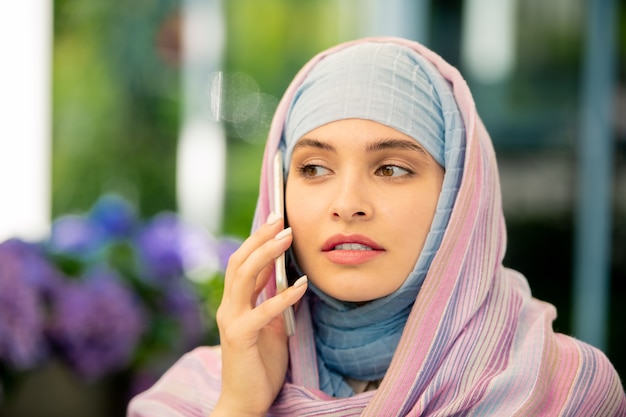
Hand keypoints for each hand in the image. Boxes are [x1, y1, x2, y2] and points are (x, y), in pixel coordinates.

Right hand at [211, 213, 307, 416]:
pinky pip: (261, 311)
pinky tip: (301, 285)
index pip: (242, 262)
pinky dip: (282, 296)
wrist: (245, 401)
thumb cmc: (260, 364)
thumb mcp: (270, 327)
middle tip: (280, 218)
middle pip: (239, 262)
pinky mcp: (239, 337)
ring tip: (287, 237)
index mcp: (235, 303)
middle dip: (260, 237)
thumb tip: (288, 277)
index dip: (257, 239)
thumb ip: (272, 302)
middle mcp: (229, 307)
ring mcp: (231, 321)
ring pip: (244, 277)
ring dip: (267, 254)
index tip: (276, 220)